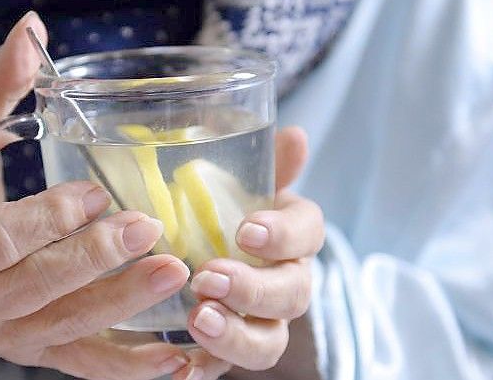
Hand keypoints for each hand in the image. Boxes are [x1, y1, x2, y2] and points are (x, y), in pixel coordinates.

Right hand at [0, 12, 191, 378]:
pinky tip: (178, 360)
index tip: (93, 192)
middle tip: (150, 228)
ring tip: (179, 272)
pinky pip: (85, 367)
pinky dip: (130, 367)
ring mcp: (3, 338)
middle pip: (33, 288)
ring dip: (124, 305)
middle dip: (94, 260)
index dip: (43, 220)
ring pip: (66, 329)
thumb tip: (31, 29)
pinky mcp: (38, 355)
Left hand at [176, 127, 324, 379]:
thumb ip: (265, 164)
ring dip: (236, 335)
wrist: (194, 252)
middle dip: (254, 288)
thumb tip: (296, 135)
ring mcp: (262, 322)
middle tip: (209, 278)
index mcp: (291, 236)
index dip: (283, 235)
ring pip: (269, 341)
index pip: (308, 233)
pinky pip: (228, 368)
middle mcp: (286, 281)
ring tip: (198, 319)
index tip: (246, 230)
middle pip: (292, 294)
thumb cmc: (221, 213)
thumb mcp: (236, 185)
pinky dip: (209, 368)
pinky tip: (184, 366)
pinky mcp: (230, 350)